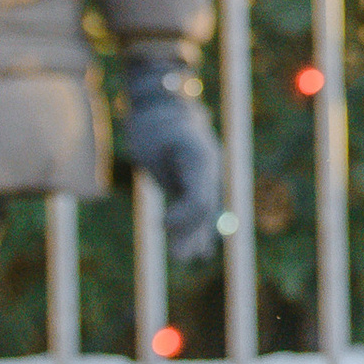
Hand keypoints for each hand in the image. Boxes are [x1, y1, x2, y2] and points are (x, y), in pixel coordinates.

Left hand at [121, 54, 223, 264]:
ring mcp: (203, 175)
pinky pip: (195, 208)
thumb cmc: (155, 126)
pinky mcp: (192, 181)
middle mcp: (207, 170)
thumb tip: (168, 221)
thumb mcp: (155, 150)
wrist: (158, 106)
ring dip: (194, 235)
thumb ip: (165, 178)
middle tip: (179, 257)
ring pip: (201, 213)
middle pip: (203, 209)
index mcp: (202, 160)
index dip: (184, 217)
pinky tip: (199, 249)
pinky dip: (194, 228)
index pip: (200, 199)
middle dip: (191, 233)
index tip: (161, 226)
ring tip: (186, 257)